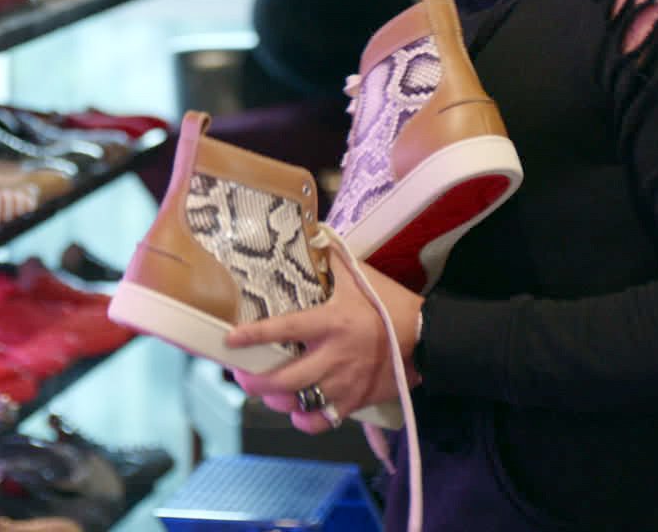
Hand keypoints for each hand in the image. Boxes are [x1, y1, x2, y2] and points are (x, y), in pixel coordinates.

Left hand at [225, 252, 421, 433]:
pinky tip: (297, 412)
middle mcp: (332, 357)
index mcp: (330, 323)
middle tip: (241, 375)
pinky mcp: (354, 402)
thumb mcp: (363, 278)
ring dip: (275, 400)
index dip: (254, 335)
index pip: (284, 329)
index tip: (230, 338)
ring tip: (265, 392)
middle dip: (255, 380)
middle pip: (283, 378)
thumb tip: (317, 236)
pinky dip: (305, 420)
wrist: (427, 340)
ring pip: (298, 402)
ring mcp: (343, 383)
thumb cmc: (391, 306)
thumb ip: (336, 260)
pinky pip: (322, 421)